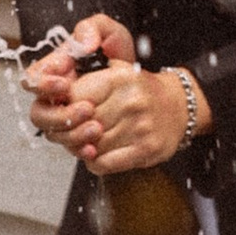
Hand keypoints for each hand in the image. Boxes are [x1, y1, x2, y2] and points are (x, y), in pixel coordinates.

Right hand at [24, 15, 133, 153]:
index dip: (43, 84)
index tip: (66, 83)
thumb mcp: (111, 35)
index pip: (32, 79)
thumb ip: (93, 29)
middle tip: (88, 109)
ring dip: (72, 134)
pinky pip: (70, 149)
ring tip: (97, 128)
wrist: (145, 88)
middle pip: (39, 114)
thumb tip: (84, 44)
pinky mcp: (78, 137)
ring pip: (54, 134)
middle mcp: (54, 99)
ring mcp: (65, 120)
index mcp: (54, 72)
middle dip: (60, 115)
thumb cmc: (121, 59)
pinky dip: (80, 150)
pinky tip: (94, 149)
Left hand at [68, 56, 212, 174]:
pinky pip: (105, 164)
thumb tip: (55, 98)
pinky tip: (96, 155)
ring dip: (81, 149)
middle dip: (69, 132)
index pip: (74, 97)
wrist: (180, 106)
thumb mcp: (117, 71)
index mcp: (119, 79)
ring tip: (84, 143)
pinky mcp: (145, 149)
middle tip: (69, 133)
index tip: (62, 113)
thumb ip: (88, 80)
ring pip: (90, 146)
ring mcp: (139, 127)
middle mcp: (130, 102)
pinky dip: (95, 163)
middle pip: (80, 125)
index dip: (63, 108)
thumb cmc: (143, 91)